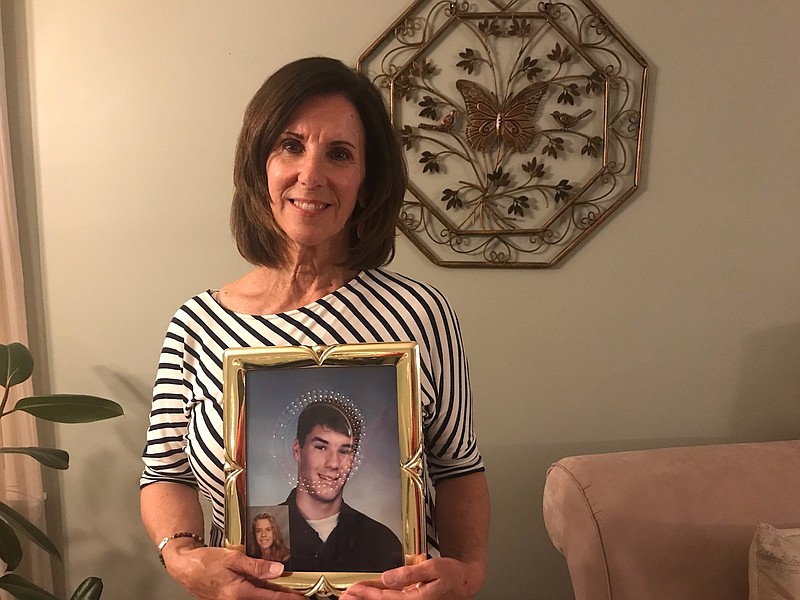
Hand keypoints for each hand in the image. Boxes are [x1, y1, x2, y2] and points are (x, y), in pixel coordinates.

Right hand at [163, 544, 300, 599]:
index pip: (270, 597)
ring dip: (269, 593)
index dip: (287, 597)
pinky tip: (264, 584)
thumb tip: (277, 569)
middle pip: (264, 599)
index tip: (300, 598)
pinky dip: (257, 591)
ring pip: (256, 598)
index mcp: (238, 593)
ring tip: (283, 587)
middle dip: (280, 596)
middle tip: (296, 593)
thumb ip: (256, 565)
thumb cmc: (204, 561)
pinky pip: (247, 596)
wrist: (184, 566)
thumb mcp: (233, 558)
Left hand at [339, 557, 478, 599]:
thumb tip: (387, 578)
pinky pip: (391, 598)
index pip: (387, 599)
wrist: (464, 580)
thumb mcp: (432, 569)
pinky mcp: (410, 598)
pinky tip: (368, 592)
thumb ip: (409, 574)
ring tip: (350, 596)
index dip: (369, 595)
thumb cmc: (451, 574)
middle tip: (344, 597)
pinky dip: (377, 595)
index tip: (353, 590)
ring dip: (368, 599)